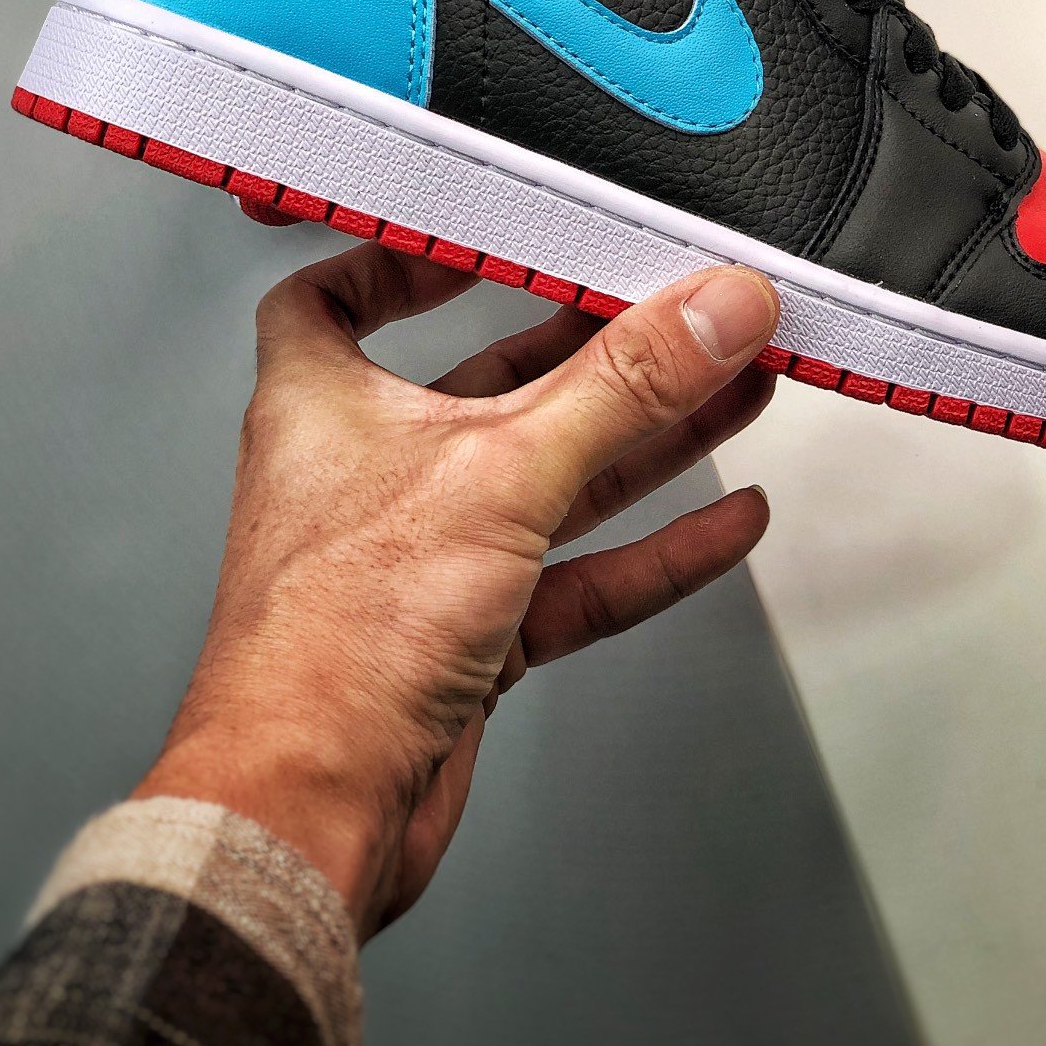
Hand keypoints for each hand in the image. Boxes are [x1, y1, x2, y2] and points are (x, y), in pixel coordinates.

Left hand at [135, 243, 778, 935]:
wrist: (311, 812)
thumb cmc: (329, 643)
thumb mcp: (500, 470)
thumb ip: (621, 386)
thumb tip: (709, 309)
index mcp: (326, 401)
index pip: (338, 294)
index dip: (404, 256)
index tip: (490, 233)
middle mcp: (371, 470)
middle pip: (494, 383)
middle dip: (597, 349)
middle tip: (683, 313)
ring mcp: (426, 555)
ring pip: (552, 475)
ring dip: (647, 437)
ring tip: (734, 388)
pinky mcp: (471, 632)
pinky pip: (578, 572)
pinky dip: (651, 548)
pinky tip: (721, 522)